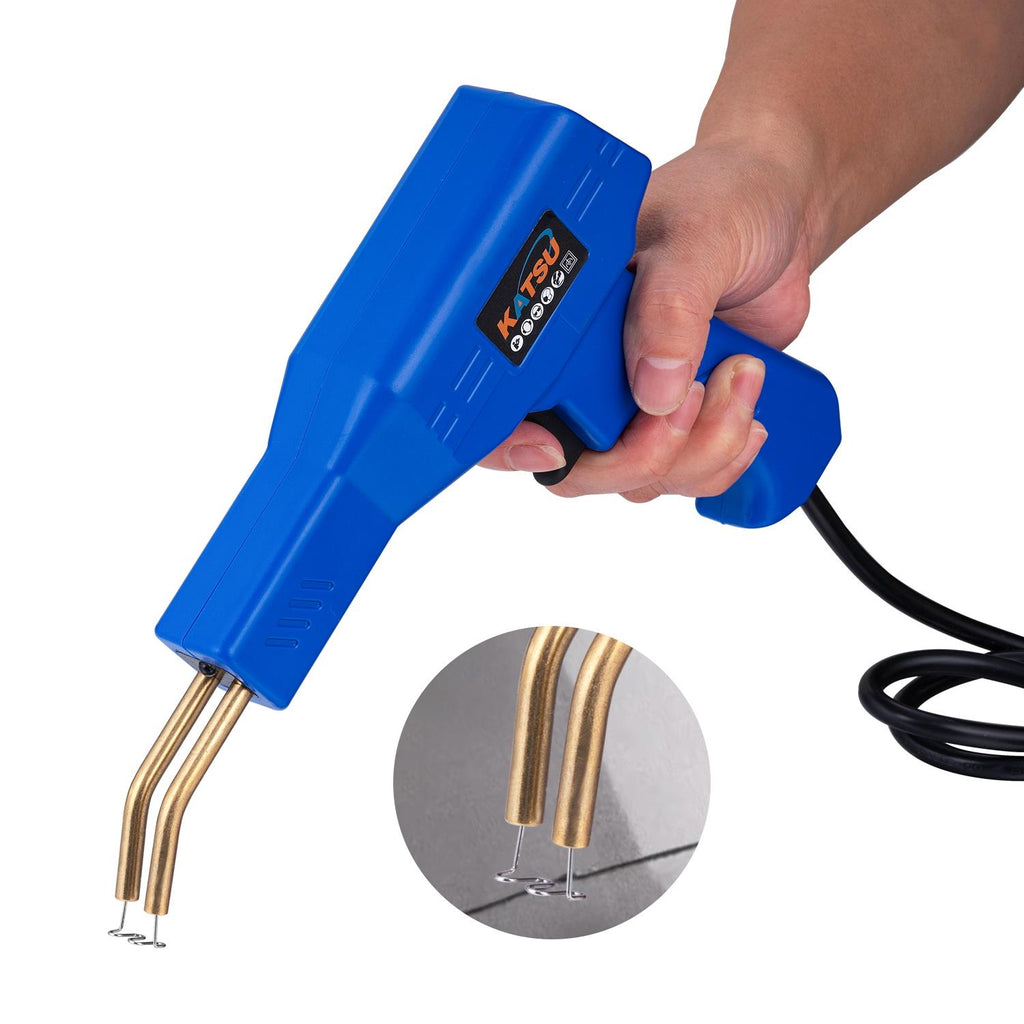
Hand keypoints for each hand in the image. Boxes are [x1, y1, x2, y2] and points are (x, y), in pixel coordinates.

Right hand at [480, 137, 817, 501]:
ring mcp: (632, 403)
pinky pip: (689, 475)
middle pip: (578, 466)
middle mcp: (585, 371)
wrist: (785, 212)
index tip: (553, 444)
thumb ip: (670, 305)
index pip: (504, 403)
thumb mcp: (695, 235)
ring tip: (743, 374)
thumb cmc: (724, 200)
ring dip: (702, 448)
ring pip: (640, 480)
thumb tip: (653, 386)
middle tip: (692, 397)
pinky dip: (725, 457)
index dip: (512, 442)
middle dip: (642, 453)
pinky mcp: (681, 421)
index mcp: (558, 320)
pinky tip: (748, 403)